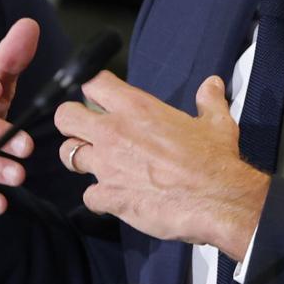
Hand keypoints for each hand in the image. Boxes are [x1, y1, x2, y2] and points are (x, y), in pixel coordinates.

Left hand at [54, 74, 268, 261]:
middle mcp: (114, 132)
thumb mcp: (216, 123)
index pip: (93, 83)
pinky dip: (99, 199)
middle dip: (71, 123)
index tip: (99, 99)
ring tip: (99, 165)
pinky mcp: (110, 196)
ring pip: (68, 155)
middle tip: (85, 132)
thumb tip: (212, 84)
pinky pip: (88, 196)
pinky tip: (115, 198)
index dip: (93, 90)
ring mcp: (108, 165)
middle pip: (65, 115)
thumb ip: (208, 100)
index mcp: (136, 107)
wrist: (219, 200)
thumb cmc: (215, 161)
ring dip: (80, 160)